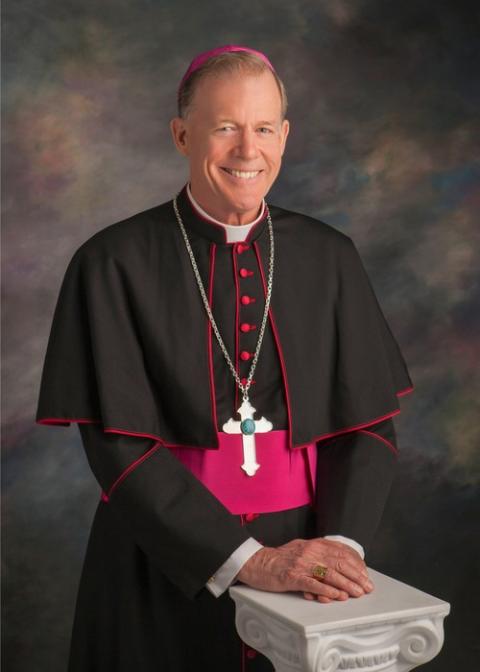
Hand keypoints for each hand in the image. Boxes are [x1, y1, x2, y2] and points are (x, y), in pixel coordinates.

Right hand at [235, 538, 373, 602]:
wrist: (258, 563)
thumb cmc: (281, 559)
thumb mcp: (302, 549)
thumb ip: (319, 553)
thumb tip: (340, 562)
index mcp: (314, 543)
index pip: (341, 551)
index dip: (355, 563)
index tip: (365, 574)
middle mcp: (310, 551)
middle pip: (339, 562)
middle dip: (356, 576)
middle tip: (367, 587)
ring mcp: (301, 564)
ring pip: (330, 573)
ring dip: (346, 585)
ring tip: (357, 593)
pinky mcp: (293, 577)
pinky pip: (314, 584)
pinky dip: (328, 590)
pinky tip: (338, 595)